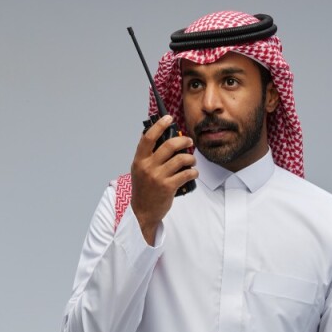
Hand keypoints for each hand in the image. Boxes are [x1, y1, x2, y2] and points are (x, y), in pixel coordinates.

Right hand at [130, 114, 197, 242]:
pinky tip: (193, 173)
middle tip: (189, 141)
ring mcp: (158, 177)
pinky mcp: (168, 187)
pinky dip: (192, 172)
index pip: (148, 138)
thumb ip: (147, 155)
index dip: (159, 125)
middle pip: (169, 145)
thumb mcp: (139, 170)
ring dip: (190, 158)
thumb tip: (160, 136)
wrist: (143, 212)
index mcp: (139, 160)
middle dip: (183, 141)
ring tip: (192, 161)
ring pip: (181, 159)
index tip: (168, 118)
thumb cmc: (143, 190)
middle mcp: (148, 167)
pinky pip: (186, 174)